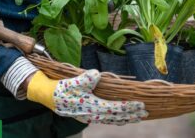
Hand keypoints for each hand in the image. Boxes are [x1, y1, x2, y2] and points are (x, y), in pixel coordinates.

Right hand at [26, 70, 147, 124]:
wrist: (48, 97)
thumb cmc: (61, 89)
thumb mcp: (72, 82)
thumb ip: (85, 79)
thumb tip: (96, 74)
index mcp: (92, 106)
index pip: (115, 108)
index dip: (128, 107)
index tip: (141, 104)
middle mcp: (93, 114)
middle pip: (117, 116)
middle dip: (132, 114)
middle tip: (145, 112)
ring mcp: (91, 117)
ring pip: (113, 120)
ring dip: (126, 118)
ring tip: (138, 116)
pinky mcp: (89, 116)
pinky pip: (107, 119)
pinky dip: (117, 119)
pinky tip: (121, 117)